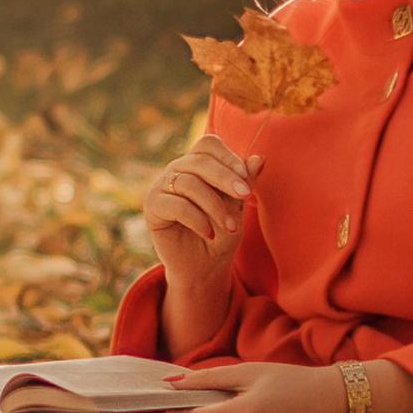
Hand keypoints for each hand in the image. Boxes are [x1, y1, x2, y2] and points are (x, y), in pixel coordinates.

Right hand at [141, 132, 262, 301]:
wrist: (203, 268)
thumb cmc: (221, 234)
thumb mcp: (238, 208)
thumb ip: (245, 183)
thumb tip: (259, 158)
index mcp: (198, 164)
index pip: (209, 144)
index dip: (228, 157)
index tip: (246, 180)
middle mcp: (178, 170)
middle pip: (200, 161)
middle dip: (226, 178)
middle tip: (245, 196)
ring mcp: (162, 186)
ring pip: (189, 183)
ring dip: (215, 206)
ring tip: (230, 227)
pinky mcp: (152, 206)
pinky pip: (177, 205)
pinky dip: (197, 219)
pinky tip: (209, 233)